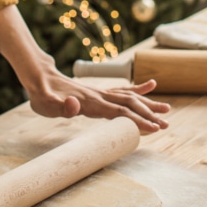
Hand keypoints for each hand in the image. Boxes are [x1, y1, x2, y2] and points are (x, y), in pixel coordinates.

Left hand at [25, 66, 169, 132]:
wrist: (40, 78)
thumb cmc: (42, 95)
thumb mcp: (46, 104)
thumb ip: (61, 106)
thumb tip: (74, 105)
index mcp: (91, 102)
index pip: (119, 112)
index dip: (137, 120)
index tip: (154, 128)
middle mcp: (99, 95)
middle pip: (130, 104)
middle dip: (149, 115)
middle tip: (166, 125)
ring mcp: (100, 92)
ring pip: (129, 96)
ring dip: (148, 104)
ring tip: (166, 110)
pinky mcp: (98, 91)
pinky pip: (121, 89)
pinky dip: (137, 88)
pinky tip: (150, 85)